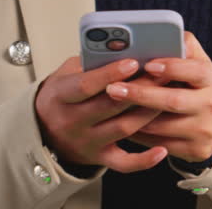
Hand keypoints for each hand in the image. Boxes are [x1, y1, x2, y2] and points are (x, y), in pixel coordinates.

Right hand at [34, 55, 173, 172]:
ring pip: (123, 128)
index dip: (110, 74)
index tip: (133, 62)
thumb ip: (90, 62)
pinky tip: (162, 150)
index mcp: (61, 96)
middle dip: (140, 89)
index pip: (85, 85)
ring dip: (148, 113)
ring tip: (169, 96)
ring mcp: (87, 142)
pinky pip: (124, 163)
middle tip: (163, 74)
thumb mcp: (66, 73)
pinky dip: (144, 160)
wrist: (43, 131)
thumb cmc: (63, 96)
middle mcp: (72, 122)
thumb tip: (122, 48)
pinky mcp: (100, 158)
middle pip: (110, 105)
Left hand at [104, 32, 211, 163]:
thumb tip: (166, 33)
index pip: (194, 71)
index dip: (171, 67)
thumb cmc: (197, 86)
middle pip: (173, 101)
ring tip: (110, 106)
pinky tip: (122, 124)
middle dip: (140, 94)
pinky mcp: (196, 151)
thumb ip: (183, 46)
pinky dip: (139, 135)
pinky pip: (160, 144)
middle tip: (113, 88)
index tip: (148, 64)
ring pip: (161, 126)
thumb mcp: (197, 63)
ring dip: (132, 116)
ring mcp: (204, 130)